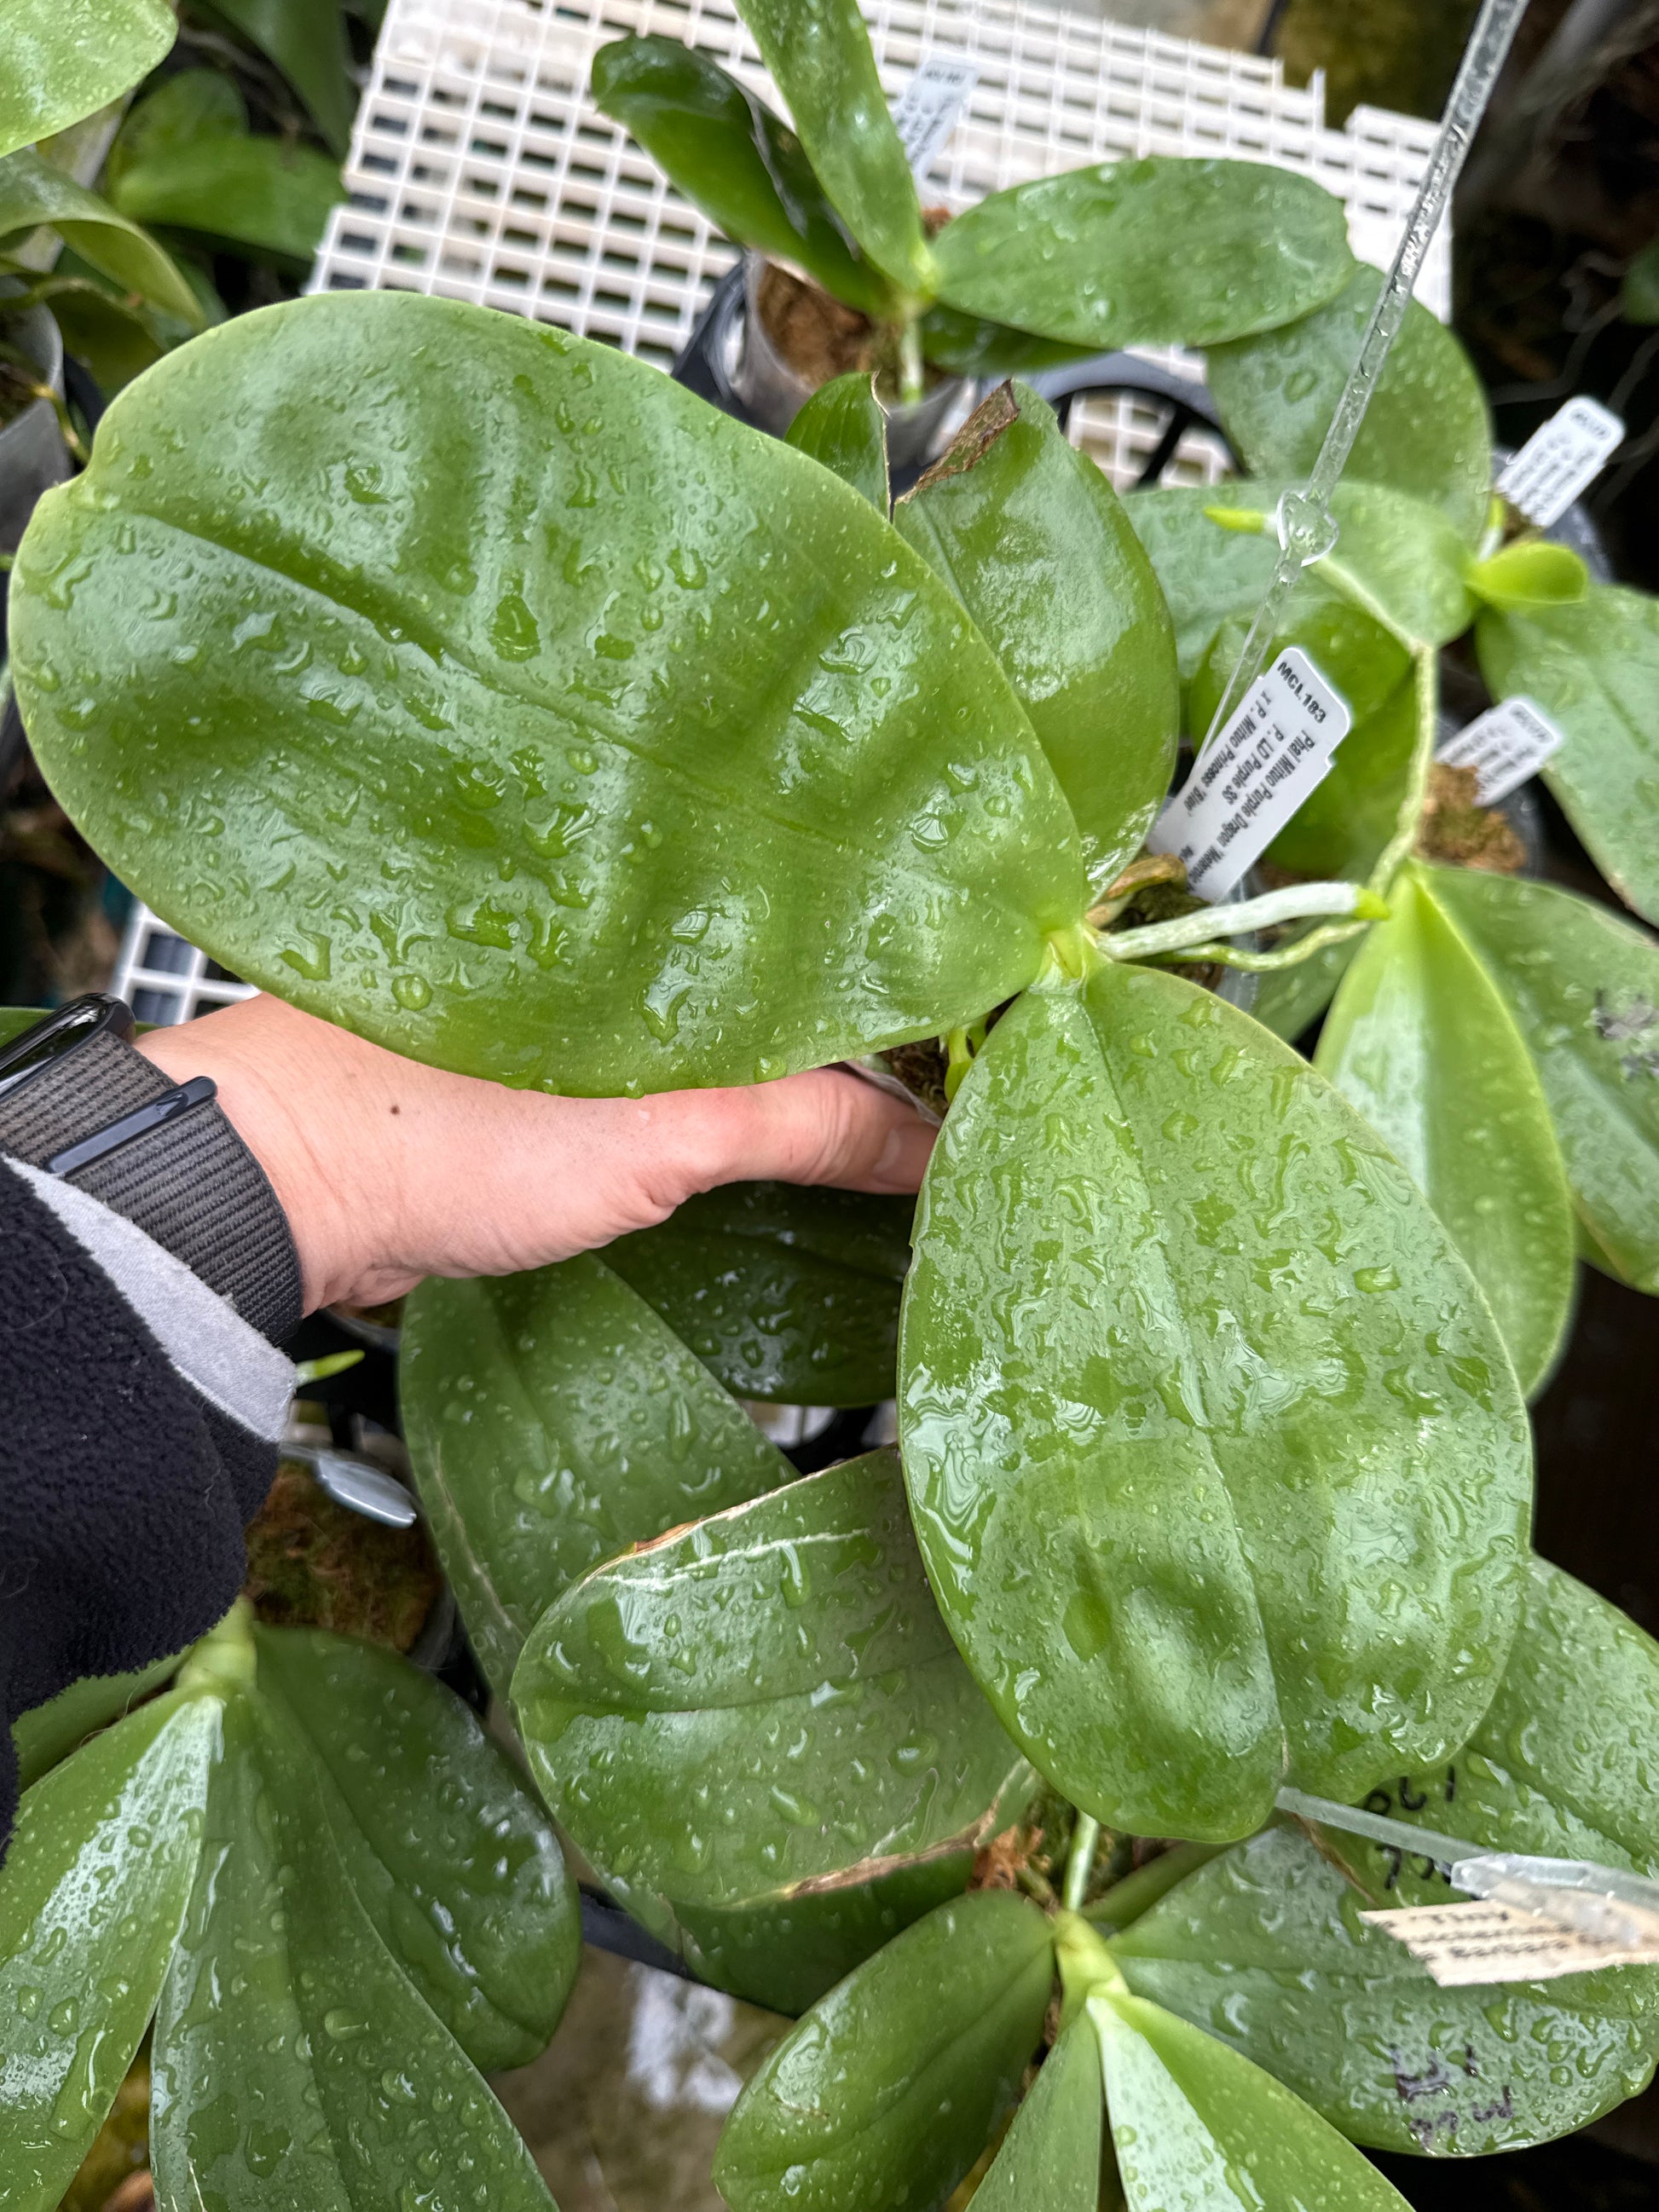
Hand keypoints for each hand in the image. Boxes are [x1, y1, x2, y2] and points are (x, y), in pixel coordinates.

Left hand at [138, 996, 934, 1312]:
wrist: (276, 1196)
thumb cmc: (444, 1128)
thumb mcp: (662, 1132)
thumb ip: (808, 1121)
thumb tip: (935, 1142)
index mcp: (659, 900)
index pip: (835, 921)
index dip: (924, 975)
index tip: (1001, 1032)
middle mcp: (626, 931)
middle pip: (794, 970)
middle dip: (879, 1021)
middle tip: (974, 1083)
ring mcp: (584, 997)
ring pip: (735, 1020)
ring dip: (809, 1066)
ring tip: (904, 1112)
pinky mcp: (548, 1067)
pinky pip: (678, 1069)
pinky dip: (737, 1102)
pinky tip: (784, 1134)